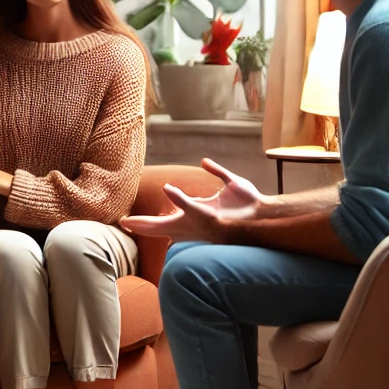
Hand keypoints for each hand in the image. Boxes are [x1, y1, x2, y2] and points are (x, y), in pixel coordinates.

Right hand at [120, 159, 264, 243]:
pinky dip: (179, 198)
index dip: (148, 221)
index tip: (130, 222)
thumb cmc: (248, 205)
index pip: (166, 220)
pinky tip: (168, 189)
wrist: (264, 216)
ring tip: (131, 222)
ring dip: (150, 223)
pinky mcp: (207, 216)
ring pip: (168, 225)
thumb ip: (217, 172)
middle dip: (142, 227)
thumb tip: (204, 162)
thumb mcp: (229, 183)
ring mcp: (199, 222)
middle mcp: (193, 222)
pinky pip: (190, 206)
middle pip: (160, 227)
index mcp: (194, 215)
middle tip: (124, 225)